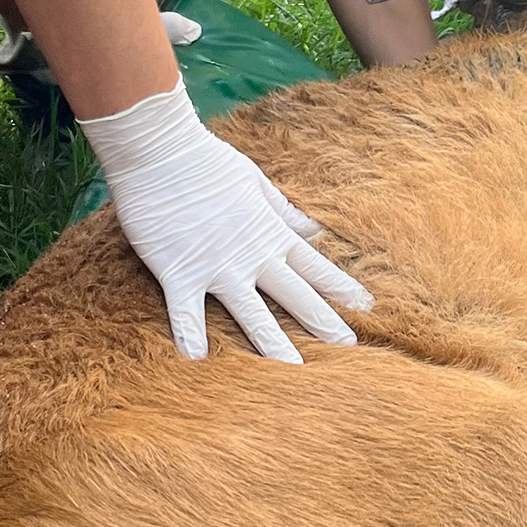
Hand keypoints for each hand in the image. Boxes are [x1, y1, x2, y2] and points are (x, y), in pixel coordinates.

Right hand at [82, 84, 372, 361]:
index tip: (367, 308)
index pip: (316, 267)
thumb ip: (283, 211)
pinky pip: (186, 314)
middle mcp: (251, 256)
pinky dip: (191, 338)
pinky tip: (199, 365)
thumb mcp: (255, 181)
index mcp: (271, 232)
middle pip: (296, 297)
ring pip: (252, 315)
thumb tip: (311, 228)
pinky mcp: (179, 272)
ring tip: (293, 375)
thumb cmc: (205, 160)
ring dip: (274, 346)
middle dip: (325, 325)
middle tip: (350, 352)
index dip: (342, 288)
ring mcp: (217, 267)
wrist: (160, 150)